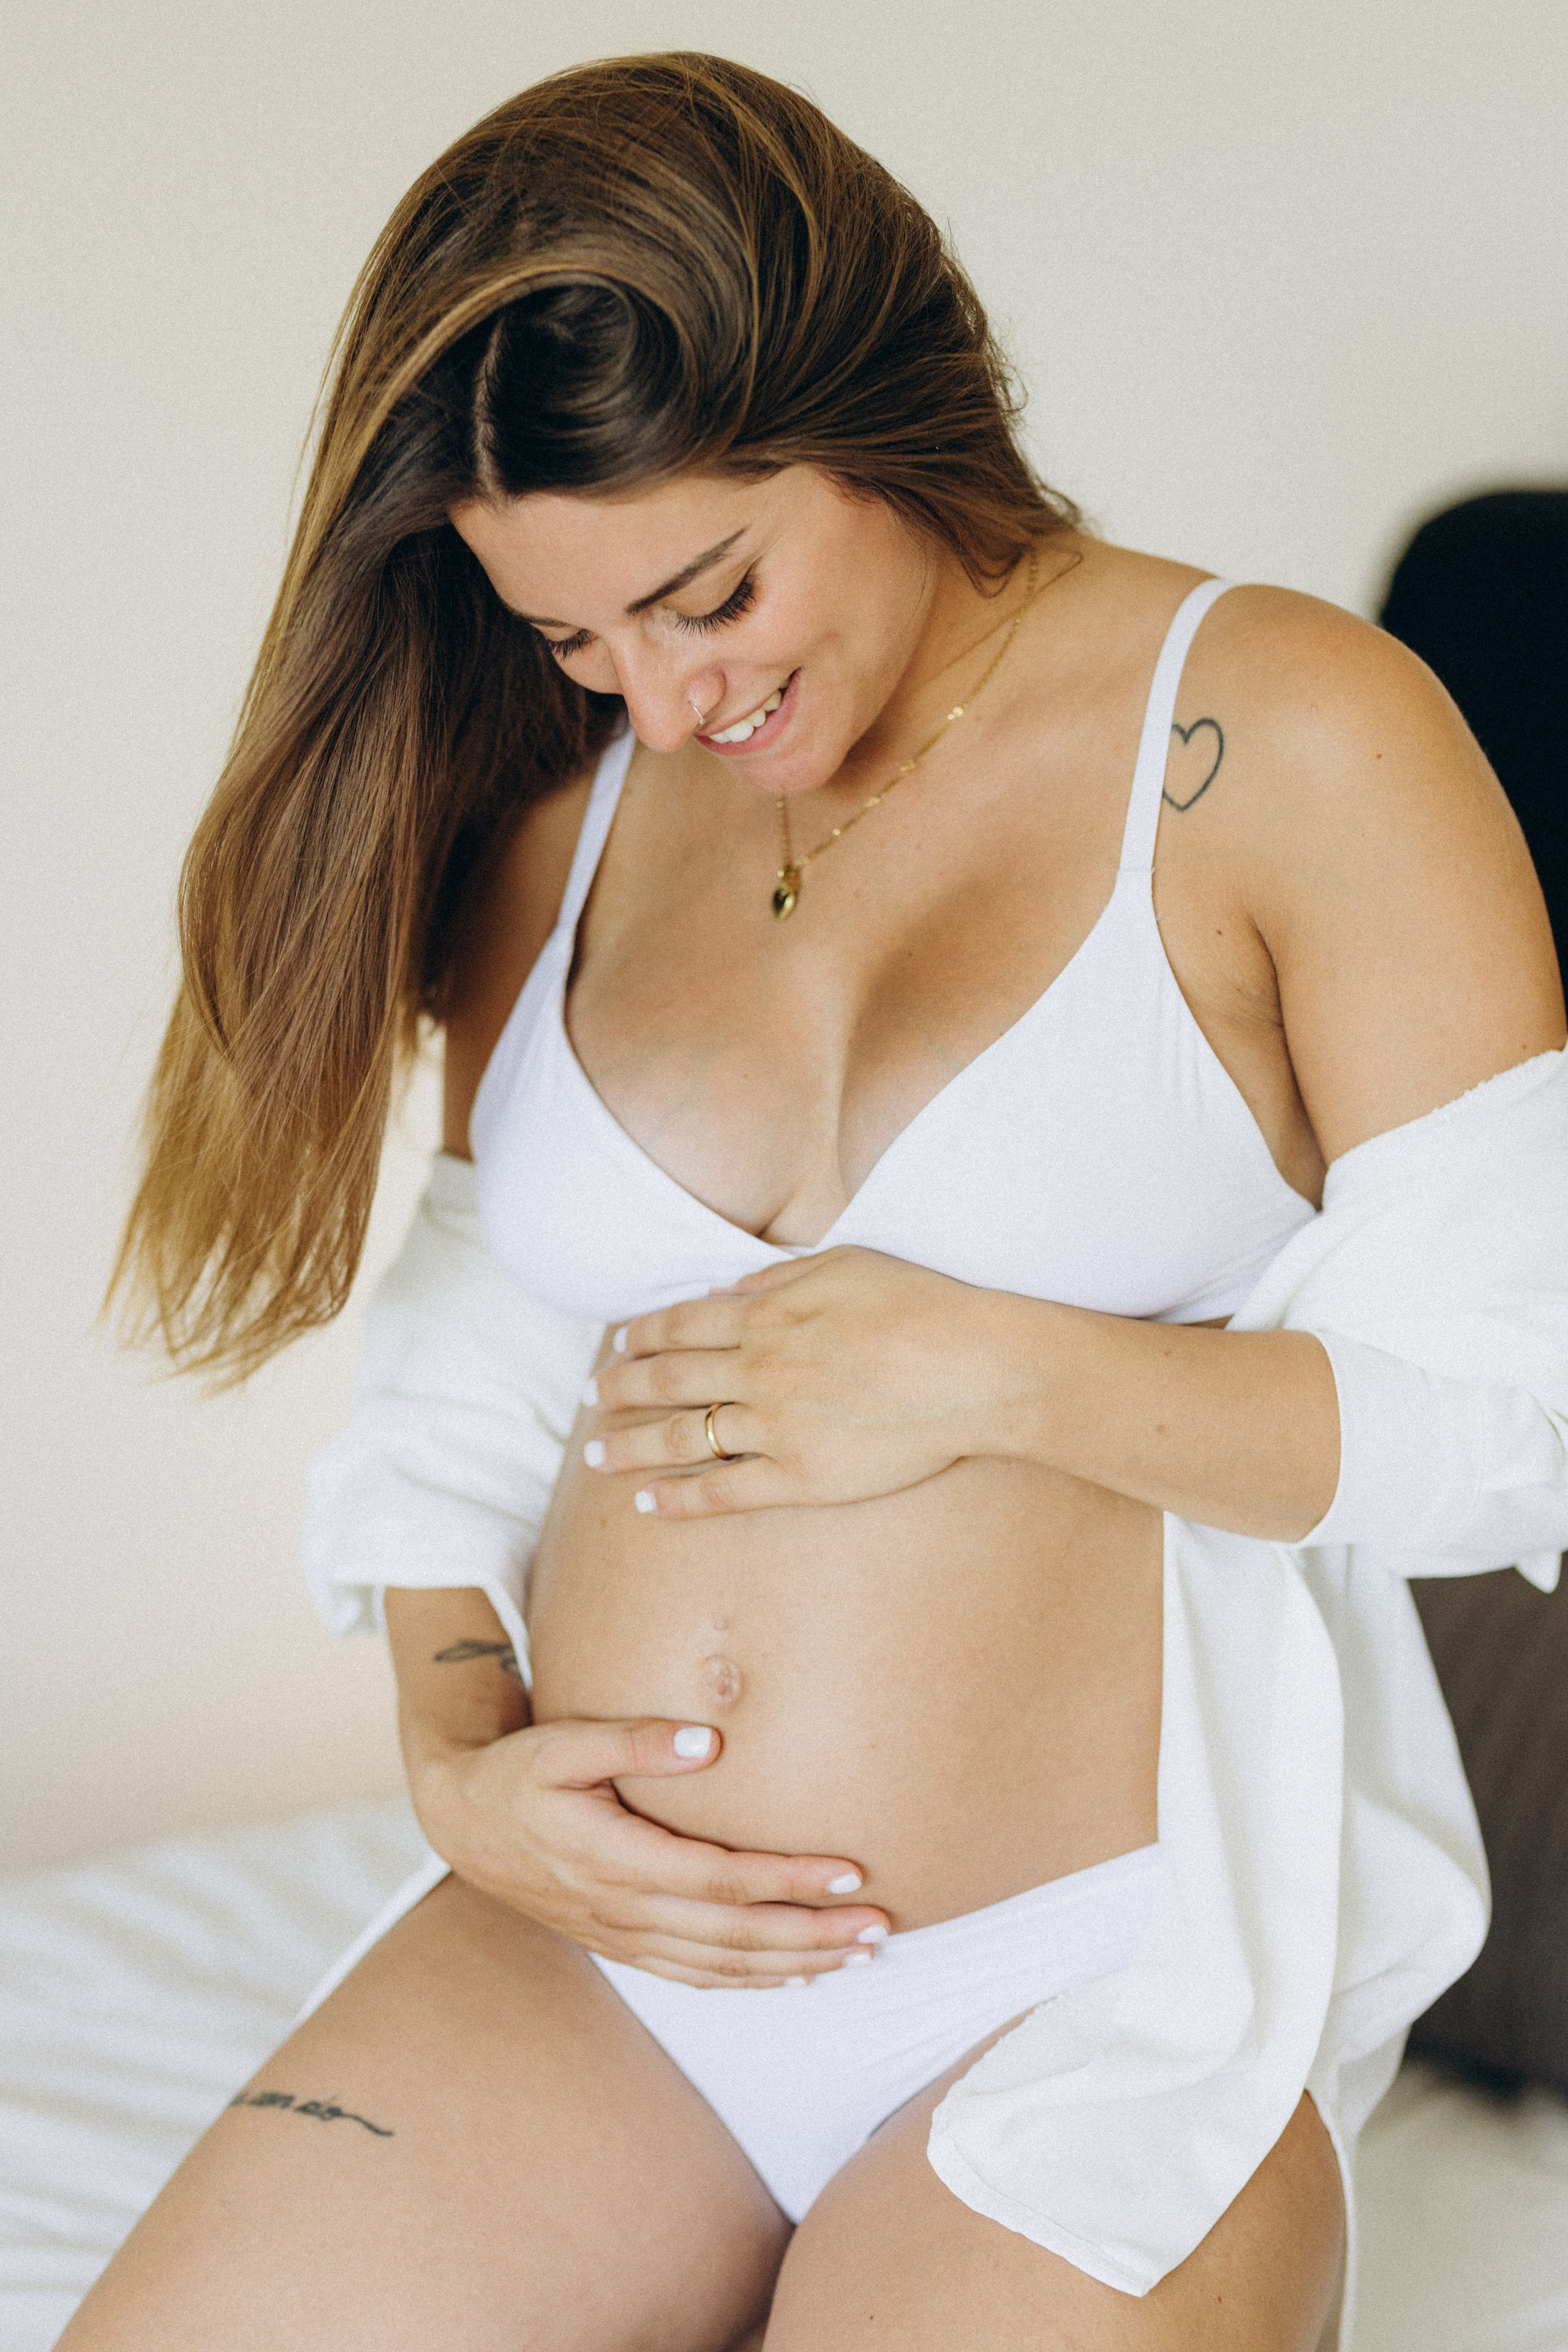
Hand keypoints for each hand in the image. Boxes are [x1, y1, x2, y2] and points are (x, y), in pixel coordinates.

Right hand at [404, 1710, 889, 1988]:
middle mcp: (624, 1909)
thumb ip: (636, 1739)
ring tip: (859, 1956)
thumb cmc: (520, 1771)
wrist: (464, 1821)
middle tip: (882, 1929)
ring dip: (794, 1964)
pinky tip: (793, 1975)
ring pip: (722, 1965)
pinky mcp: (622, 1944)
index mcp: (616, 1859)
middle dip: (814, 1936)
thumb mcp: (565, 1742)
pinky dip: (749, 1980)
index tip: (852, 1874)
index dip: (790, 1881)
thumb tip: (712, 1740)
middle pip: (736, 1935)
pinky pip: (696, 1975)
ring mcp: (623, 1935)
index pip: (723, 1878)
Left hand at [584, 1245, 1026, 1517]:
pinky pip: (725, 1492)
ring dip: (631, 1446)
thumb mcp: (845, 1264)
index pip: (684, 1324)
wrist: (974, 1368)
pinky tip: (648, 1502)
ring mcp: (776, 1427)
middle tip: (590, 1397)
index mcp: (768, 1314)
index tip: (618, 1343)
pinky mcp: (801, 1477)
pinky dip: (680, 1498)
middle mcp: (759, 1369)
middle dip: (620, 1388)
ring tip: (595, 1453)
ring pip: (682, 1438)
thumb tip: (725, 1289)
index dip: (643, 1334)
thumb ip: (778, 1277)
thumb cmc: (922, 1305)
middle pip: (669, 1380)